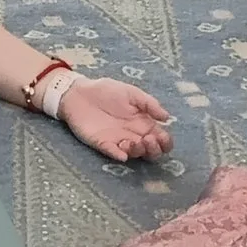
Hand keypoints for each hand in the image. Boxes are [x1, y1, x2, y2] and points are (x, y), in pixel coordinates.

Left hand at [59, 78, 173, 161]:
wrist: (79, 92)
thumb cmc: (107, 91)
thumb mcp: (131, 93)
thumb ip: (149, 104)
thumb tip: (167, 117)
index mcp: (143, 123)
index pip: (161, 139)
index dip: (165, 142)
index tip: (161, 137)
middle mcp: (133, 135)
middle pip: (151, 152)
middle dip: (154, 150)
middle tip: (147, 139)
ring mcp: (118, 141)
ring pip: (134, 155)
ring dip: (137, 151)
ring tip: (132, 141)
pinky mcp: (102, 143)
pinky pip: (112, 153)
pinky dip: (118, 155)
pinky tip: (122, 153)